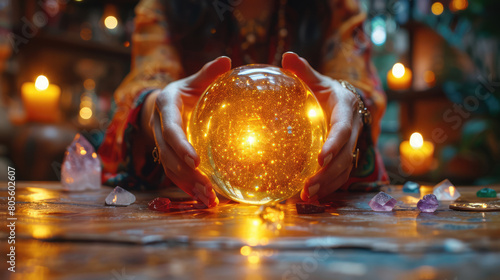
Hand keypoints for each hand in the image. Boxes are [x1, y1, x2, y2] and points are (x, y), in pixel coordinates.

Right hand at [144, 57, 231, 206]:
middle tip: (207, 188)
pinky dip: (188, 189)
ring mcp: (161, 144)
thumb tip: (227, 61)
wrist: (166, 103)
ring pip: (171, 169)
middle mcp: (160, 128)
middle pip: (169, 155)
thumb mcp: (196, 80)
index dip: (181, 145)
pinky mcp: (168, 157)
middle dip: (187, 174)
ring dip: (189, 186)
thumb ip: (209, 73)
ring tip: (208, 200)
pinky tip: (204, 200)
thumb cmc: (187, 90)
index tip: (195, 160)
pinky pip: (175, 176)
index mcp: (166, 106)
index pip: (171, 129)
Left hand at [282, 52, 362, 200]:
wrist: (348, 103)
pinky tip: (311, 197)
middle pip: (344, 157)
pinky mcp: (346, 157)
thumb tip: (286, 56)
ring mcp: (351, 146)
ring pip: (344, 170)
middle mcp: (352, 131)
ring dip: (327, 185)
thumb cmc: (327, 91)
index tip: (320, 159)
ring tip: (307, 196)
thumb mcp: (318, 80)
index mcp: (345, 111)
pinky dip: (328, 188)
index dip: (334, 145)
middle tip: (308, 187)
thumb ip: (304, 71)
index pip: (342, 131)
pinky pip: (341, 176)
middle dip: (328, 174)